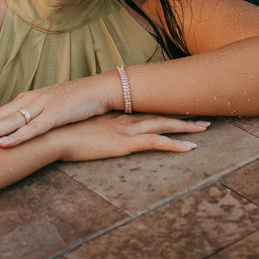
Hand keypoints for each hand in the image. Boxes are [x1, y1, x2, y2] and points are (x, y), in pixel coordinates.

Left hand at [0, 77, 111, 146]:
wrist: (100, 89)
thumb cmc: (74, 101)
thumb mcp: (48, 109)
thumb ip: (31, 118)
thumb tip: (15, 132)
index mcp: (25, 100)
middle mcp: (29, 101)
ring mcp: (42, 107)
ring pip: (10, 122)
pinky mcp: (56, 115)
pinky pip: (33, 129)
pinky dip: (18, 137)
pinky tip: (4, 144)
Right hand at [53, 113, 209, 161]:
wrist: (55, 136)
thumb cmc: (63, 135)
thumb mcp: (81, 131)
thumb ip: (91, 131)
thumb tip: (91, 135)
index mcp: (116, 117)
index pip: (146, 111)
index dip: (163, 111)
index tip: (177, 111)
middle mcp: (125, 120)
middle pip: (160, 115)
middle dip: (182, 117)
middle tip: (202, 117)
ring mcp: (127, 130)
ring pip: (164, 125)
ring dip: (185, 127)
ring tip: (204, 128)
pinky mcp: (126, 143)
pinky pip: (157, 142)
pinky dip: (175, 145)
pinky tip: (190, 148)